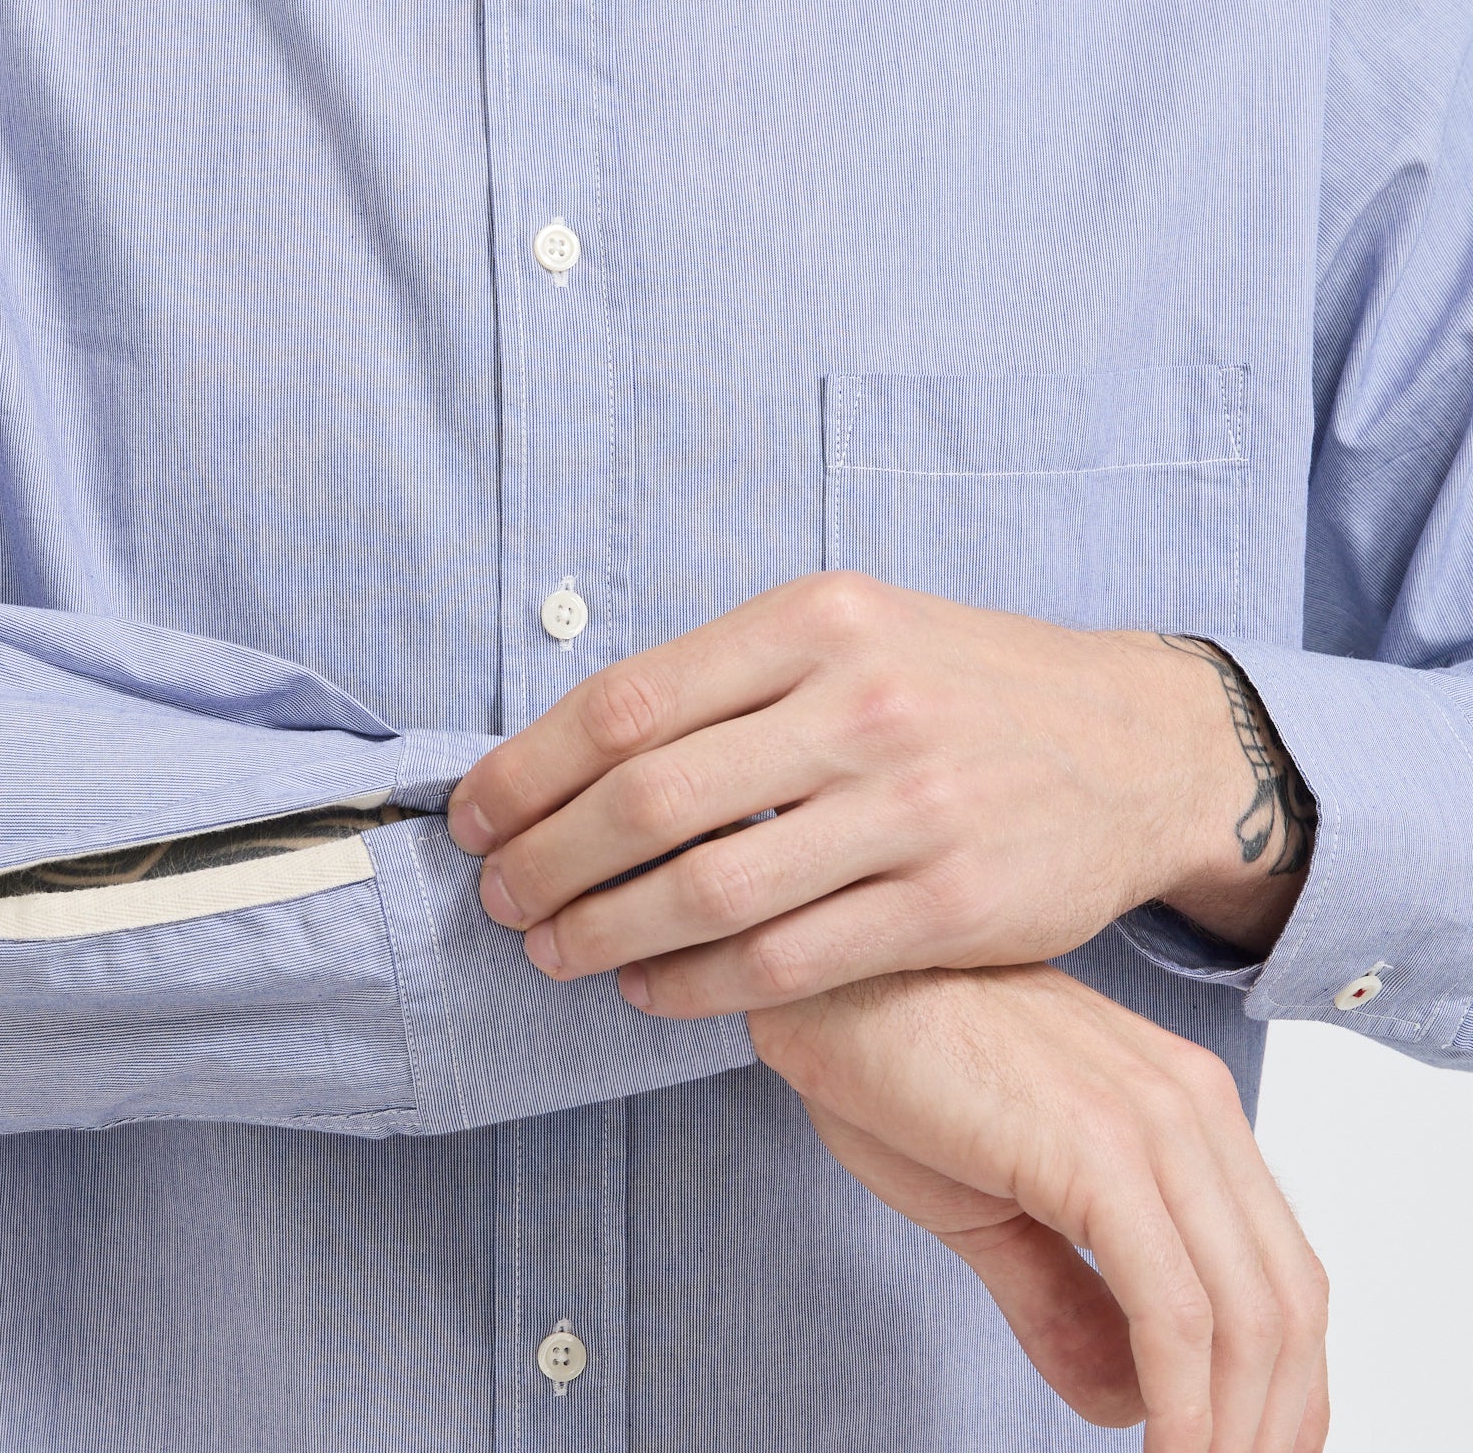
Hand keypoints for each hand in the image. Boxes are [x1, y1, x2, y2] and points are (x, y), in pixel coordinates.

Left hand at [448, 572, 1314, 1014]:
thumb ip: (728, 677)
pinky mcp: (950, 904)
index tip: (475, 812)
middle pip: (648, 797)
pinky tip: (649, 990)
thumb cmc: (959, 684)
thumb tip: (573, 747)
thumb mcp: (850, 628)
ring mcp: (911, 806)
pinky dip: (694, 985)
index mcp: (815, 619)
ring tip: (552, 951)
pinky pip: (785, 961)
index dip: (529, 768)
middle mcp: (860, 702)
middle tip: (497, 894)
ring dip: (602, 931)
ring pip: (708, 889)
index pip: (627, 701)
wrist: (1135, 739)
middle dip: (545, 858)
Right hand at [751, 965, 1328, 1452]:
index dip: (1282, 1387)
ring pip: (1249, 1322)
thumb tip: (1126, 1401)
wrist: (821, 977)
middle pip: (1287, 1306)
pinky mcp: (1100, 1148)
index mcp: (1181, 1103)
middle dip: (1270, 1426)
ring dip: (1232, 1435)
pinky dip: (1185, 1412)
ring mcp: (1152, 1121)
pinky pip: (1177, 1315)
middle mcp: (1190, 1104)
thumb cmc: (886, 1059)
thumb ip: (1066, 1295)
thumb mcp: (991, 1201)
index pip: (1278, 1273)